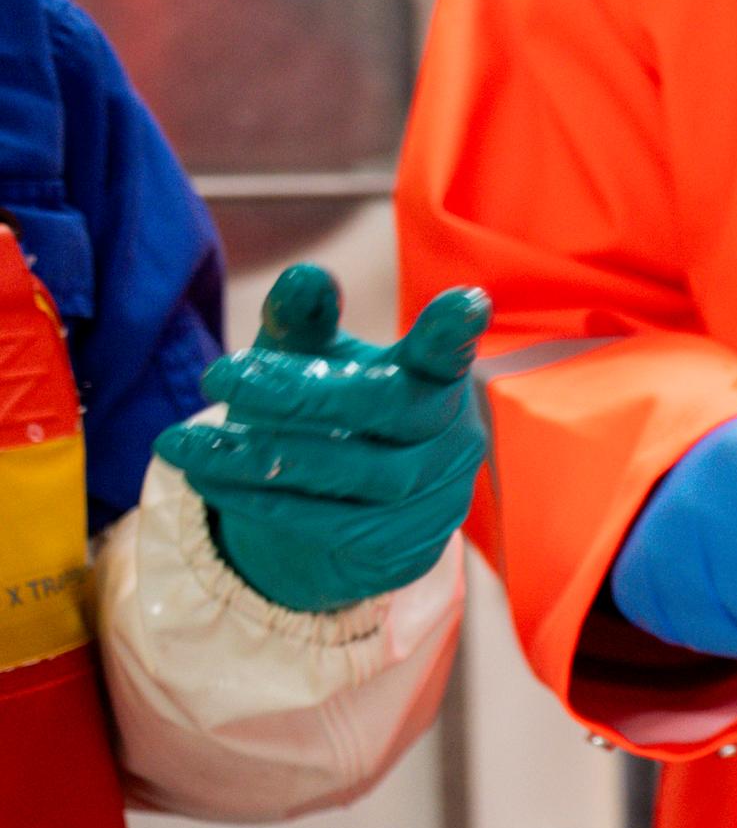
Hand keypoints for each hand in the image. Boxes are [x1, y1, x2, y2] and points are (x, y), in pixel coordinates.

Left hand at [154, 267, 490, 614]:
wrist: (345, 516)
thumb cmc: (330, 418)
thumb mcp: (309, 365)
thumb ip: (304, 323)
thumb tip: (304, 278)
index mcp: (437, 377)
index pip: (449, 352)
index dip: (455, 331)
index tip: (464, 300)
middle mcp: (454, 434)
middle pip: (390, 407)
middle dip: (301, 392)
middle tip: (217, 376)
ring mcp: (438, 497)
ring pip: (352, 473)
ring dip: (258, 456)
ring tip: (180, 443)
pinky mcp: (406, 549)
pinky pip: (329, 525)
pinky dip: (261, 500)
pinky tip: (208, 477)